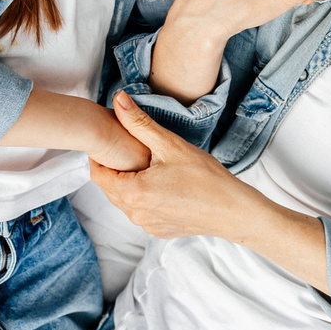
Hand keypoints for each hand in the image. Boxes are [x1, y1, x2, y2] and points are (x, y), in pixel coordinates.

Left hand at [89, 94, 272, 241]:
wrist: (232, 211)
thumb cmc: (205, 178)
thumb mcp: (170, 145)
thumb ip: (139, 122)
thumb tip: (118, 99)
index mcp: (132, 193)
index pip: (98, 174)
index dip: (98, 157)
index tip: (107, 143)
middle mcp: (135, 213)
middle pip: (110, 188)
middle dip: (114, 169)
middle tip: (126, 150)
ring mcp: (147, 225)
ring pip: (125, 201)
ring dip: (128, 184)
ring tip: (144, 165)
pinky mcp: (159, 230)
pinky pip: (142, 212)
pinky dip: (144, 198)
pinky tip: (160, 184)